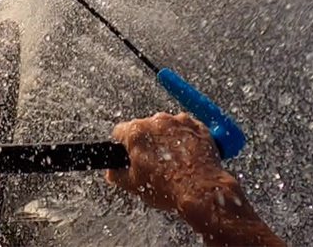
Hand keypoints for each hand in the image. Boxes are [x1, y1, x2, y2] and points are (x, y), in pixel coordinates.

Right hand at [106, 113, 283, 246]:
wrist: (201, 192)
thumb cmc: (167, 188)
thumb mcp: (133, 185)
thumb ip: (116, 174)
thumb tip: (111, 171)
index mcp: (135, 133)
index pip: (120, 132)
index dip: (123, 146)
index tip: (130, 156)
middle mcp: (156, 121)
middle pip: (143, 127)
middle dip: (147, 142)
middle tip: (154, 163)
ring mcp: (178, 121)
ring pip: (165, 127)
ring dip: (166, 138)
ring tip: (174, 161)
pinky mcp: (197, 126)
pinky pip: (185, 128)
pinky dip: (185, 138)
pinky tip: (187, 156)